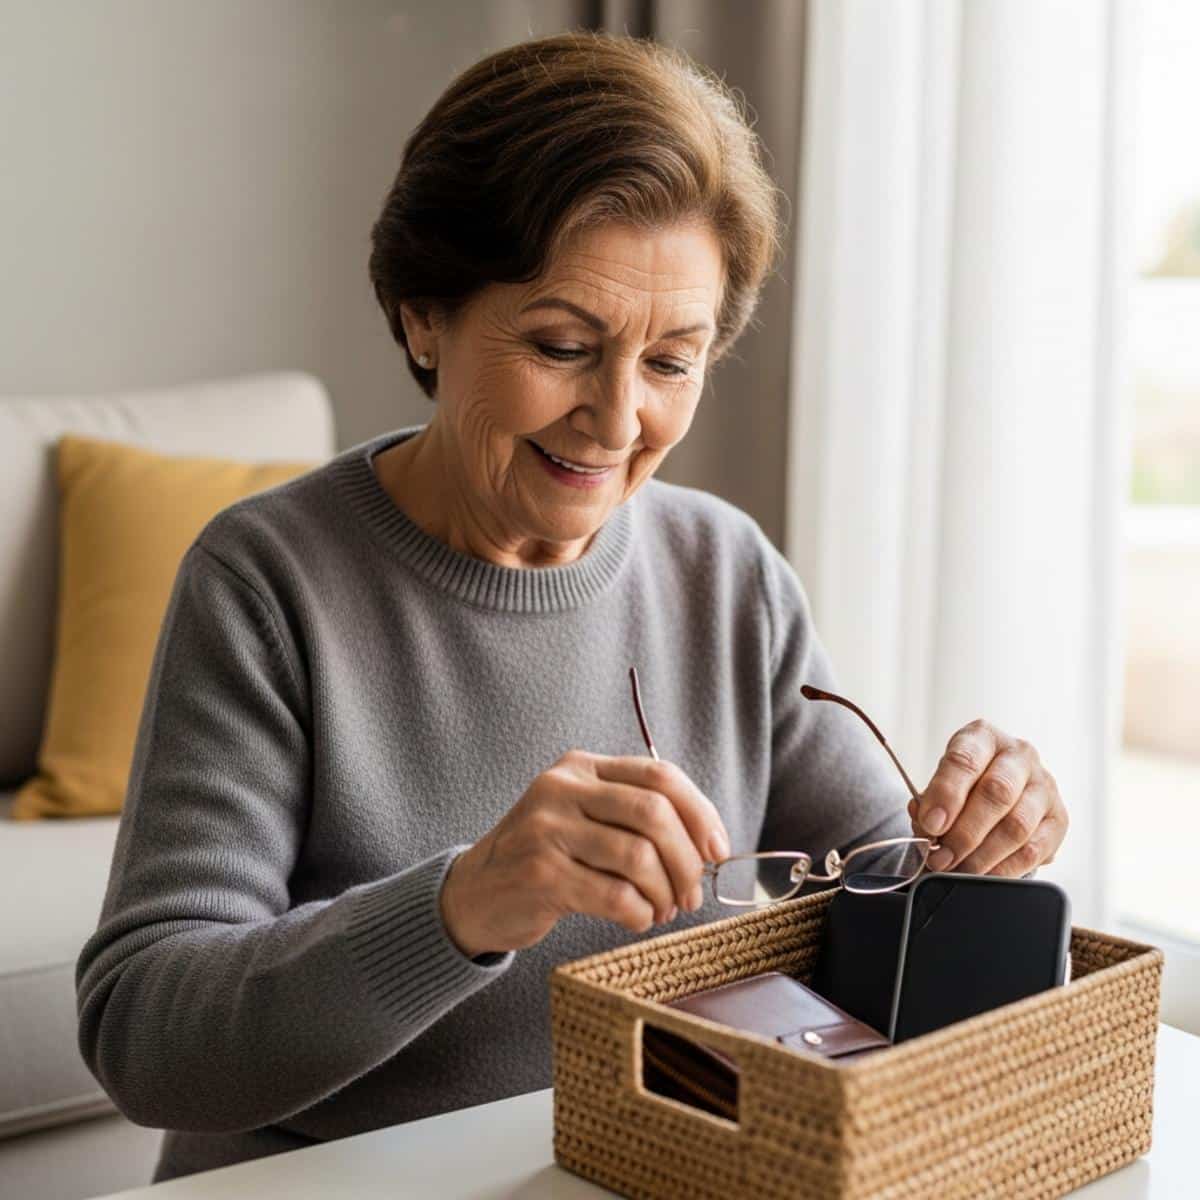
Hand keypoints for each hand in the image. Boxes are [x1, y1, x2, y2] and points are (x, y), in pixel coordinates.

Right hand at [439, 749, 729, 956]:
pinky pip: (615, 896)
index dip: (700, 812)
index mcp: (581, 767)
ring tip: (663, 910)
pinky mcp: (540, 875)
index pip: (659, 775)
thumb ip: (633, 815)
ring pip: (639, 857)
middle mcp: (562, 789)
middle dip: (687, 860)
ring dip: (665, 893)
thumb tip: (707, 844)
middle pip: (654, 813)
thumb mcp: (582, 816)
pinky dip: (640, 914)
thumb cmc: (546, 857)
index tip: (718, 850)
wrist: (475, 893)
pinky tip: (637, 920)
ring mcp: (547, 830)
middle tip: (692, 893)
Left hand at [907, 720, 1068, 876]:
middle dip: (964, 832)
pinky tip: (984, 874)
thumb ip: (930, 801)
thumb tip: (926, 825)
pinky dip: (1004, 868)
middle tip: (941, 857)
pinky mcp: (1058, 818)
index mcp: (983, 737)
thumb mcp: (941, 782)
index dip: (946, 794)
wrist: (999, 789)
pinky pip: (1034, 850)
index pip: (965, 760)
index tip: (930, 824)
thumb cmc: (964, 783)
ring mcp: (1044, 786)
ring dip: (982, 855)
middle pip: (997, 793)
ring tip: (958, 869)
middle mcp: (1019, 755)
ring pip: (1017, 825)